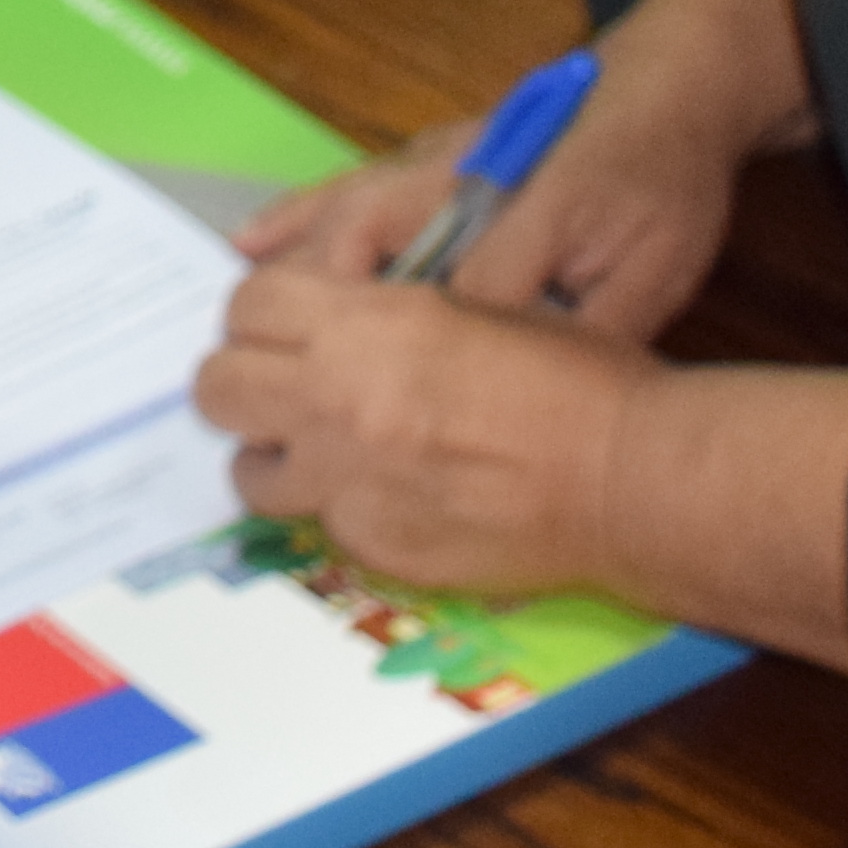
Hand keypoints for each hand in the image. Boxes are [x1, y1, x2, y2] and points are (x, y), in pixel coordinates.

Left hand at [195, 272, 646, 592]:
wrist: (629, 478)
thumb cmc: (575, 380)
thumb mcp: (475, 305)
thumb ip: (386, 315)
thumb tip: (332, 322)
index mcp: (370, 323)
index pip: (247, 303)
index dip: (258, 314)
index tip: (278, 328)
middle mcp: (341, 398)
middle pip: (217, 385)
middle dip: (239, 382)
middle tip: (278, 390)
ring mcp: (352, 480)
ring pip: (248, 471)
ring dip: (274, 457)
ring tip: (319, 453)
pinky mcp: (376, 544)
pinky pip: (320, 524)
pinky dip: (339, 509)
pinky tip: (390, 498)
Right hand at [233, 0, 808, 345]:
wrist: (671, 84)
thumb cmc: (665, 181)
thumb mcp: (659, 266)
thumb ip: (597, 324)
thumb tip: (545, 393)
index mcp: (535, 209)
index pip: (469, 293)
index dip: (430, 358)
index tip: (387, 421)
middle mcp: (470, 179)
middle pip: (377, 237)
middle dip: (328, 309)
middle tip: (282, 372)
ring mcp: (441, 157)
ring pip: (350, 208)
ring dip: (294, 263)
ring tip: (239, 317)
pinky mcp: (428, 150)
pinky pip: (349, 182)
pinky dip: (298, 213)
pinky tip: (253, 239)